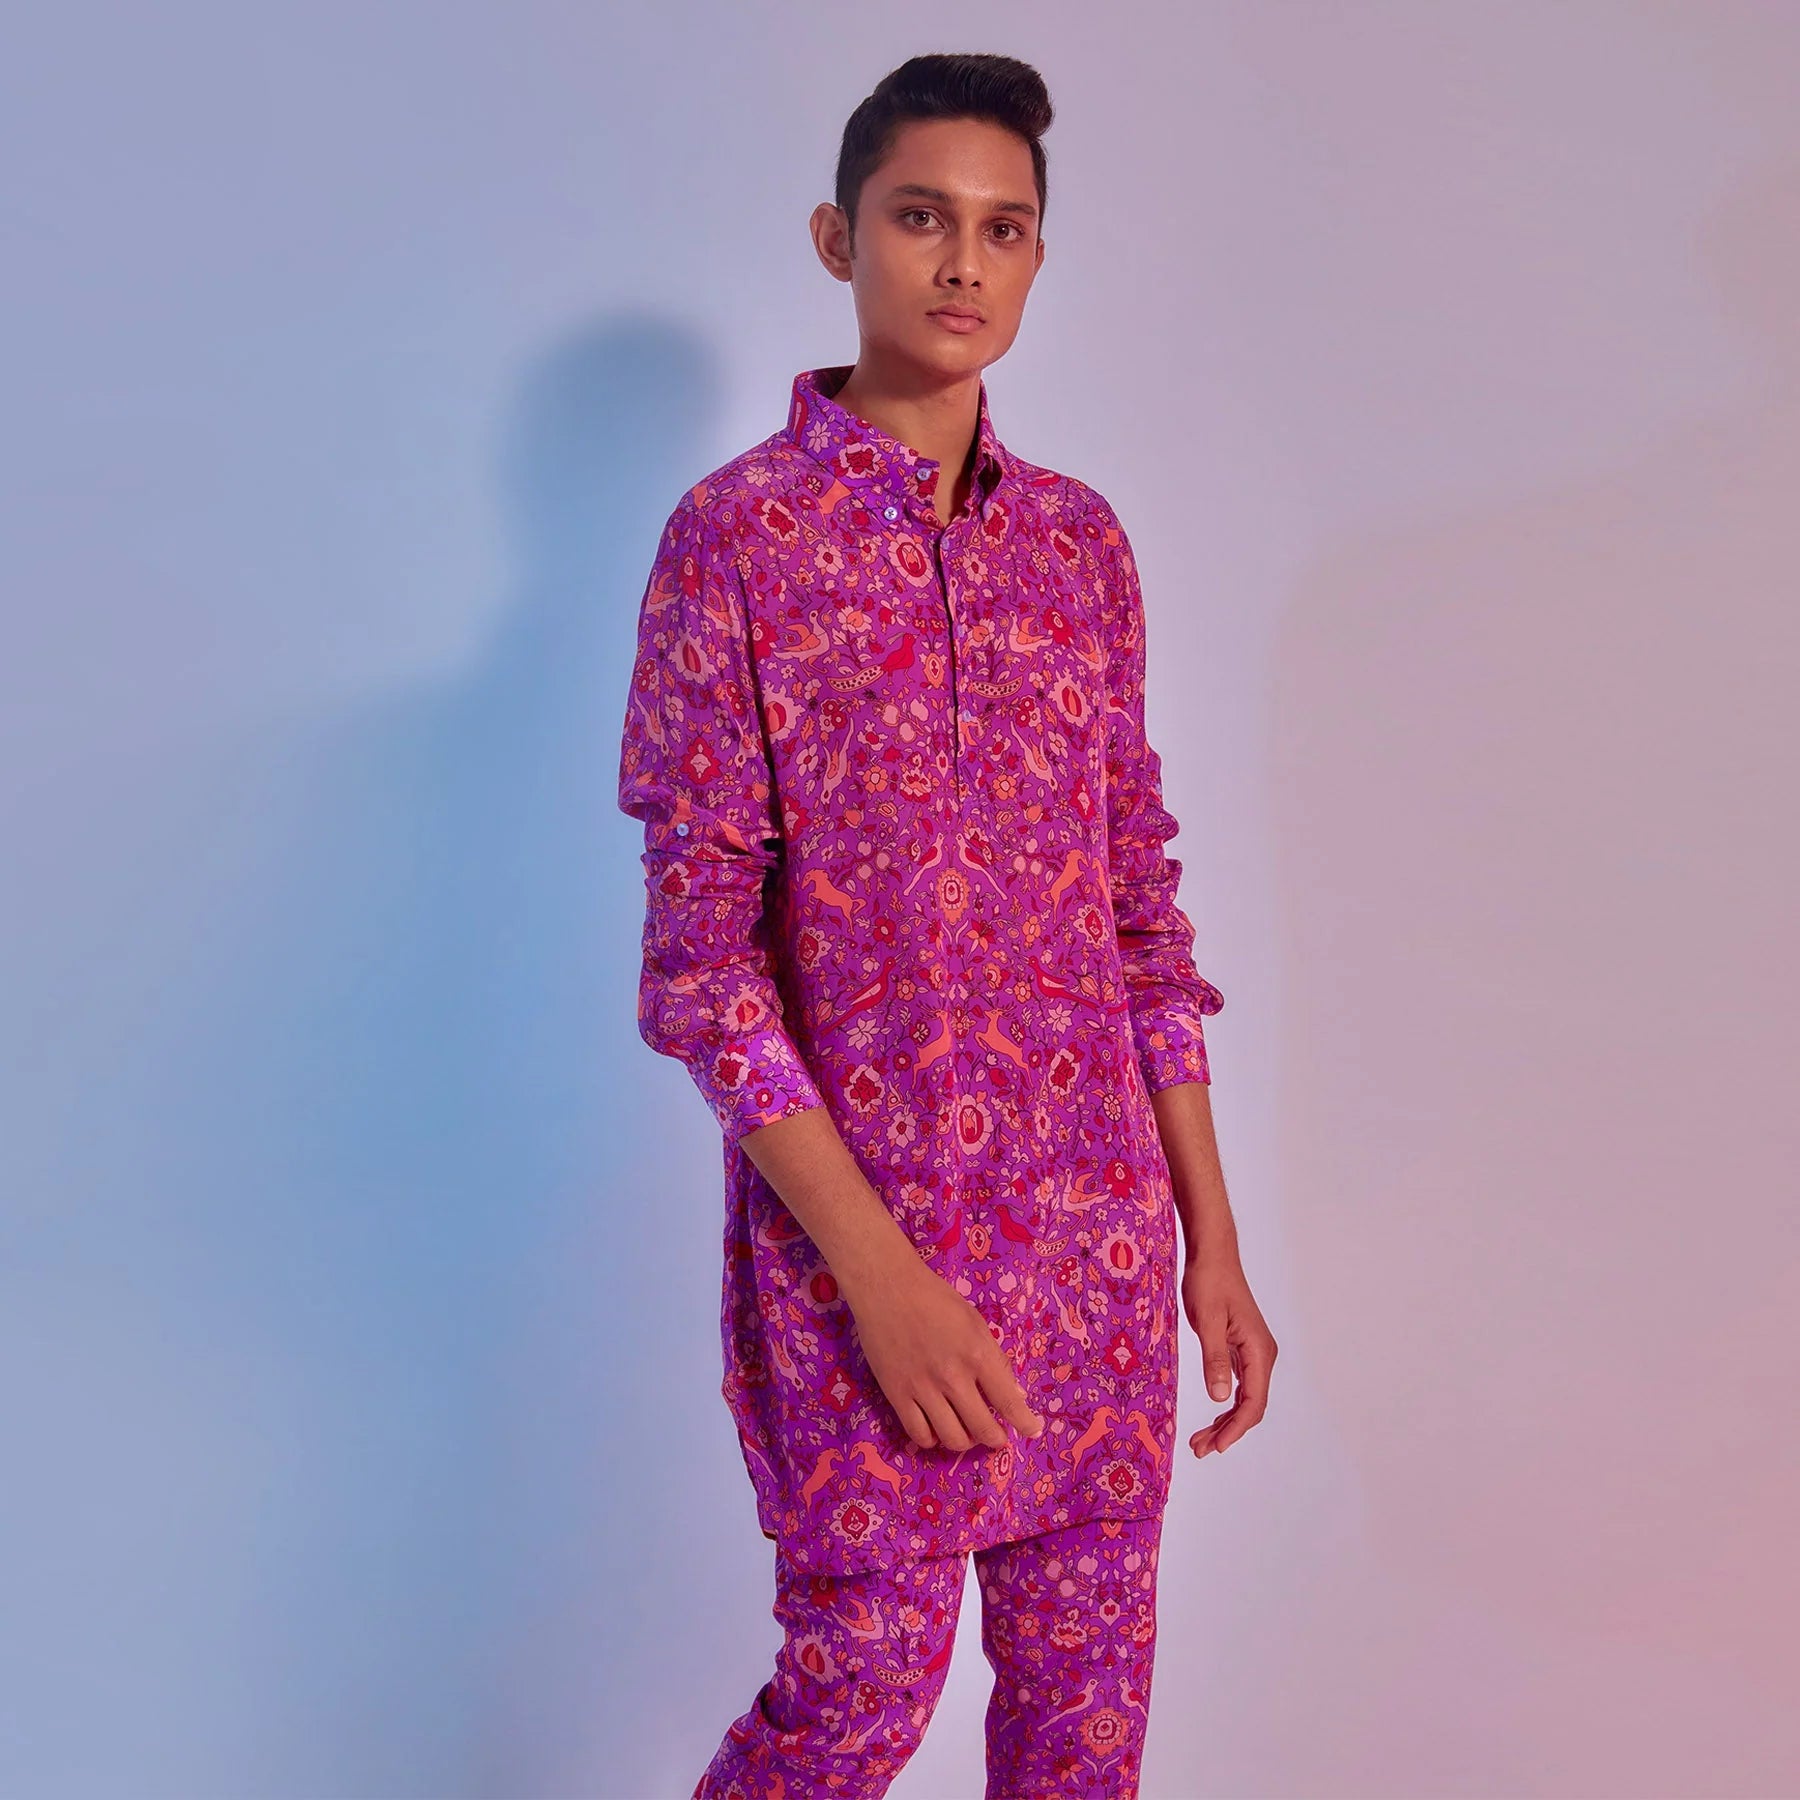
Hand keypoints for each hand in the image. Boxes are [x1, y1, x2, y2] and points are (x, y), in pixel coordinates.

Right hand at [846, 1253, 1045, 1451]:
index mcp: (977, 1354)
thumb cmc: (935, 1298)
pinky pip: (919, 1434)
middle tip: (996, 1436)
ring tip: (966, 1432)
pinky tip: (936, 1429)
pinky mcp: (896, 1394)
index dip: (1024, 1423)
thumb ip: (994, 1358)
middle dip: (995, 1439)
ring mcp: (923, 1388)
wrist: (886, 1287)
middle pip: (982, 1429)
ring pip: (952, 1439)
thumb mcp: (975, 1321)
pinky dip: (932, 1439)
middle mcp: (953, 1377)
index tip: (1032, 1432)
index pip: (1008, 1402)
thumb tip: (1014, 1394)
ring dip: (965, 1442)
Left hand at [1181, 1244, 1276, 1457]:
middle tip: (1199, 1449)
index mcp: (1259, 1351)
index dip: (1235, 1429)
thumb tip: (1221, 1398)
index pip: (1253, 1403)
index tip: (1215, 1447)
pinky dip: (1226, 1403)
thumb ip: (1215, 1360)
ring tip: (1201, 1440)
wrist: (1213, 1254)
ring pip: (1246, 1397)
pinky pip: (1240, 1384)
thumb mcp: (1207, 1321)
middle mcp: (1263, 1355)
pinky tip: (1212, 1414)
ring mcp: (1254, 1351)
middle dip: (1228, 1431)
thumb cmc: (1209, 1282)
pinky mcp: (1243, 1347)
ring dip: (1226, 1420)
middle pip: (1251, 1406)